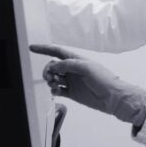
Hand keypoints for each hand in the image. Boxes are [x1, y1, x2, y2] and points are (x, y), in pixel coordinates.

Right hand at [30, 44, 145, 125]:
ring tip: (55, 85)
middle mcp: (73, 70)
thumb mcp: (86, 68)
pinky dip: (54, 90)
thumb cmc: (104, 79)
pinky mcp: (72, 93)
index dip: (44, 49)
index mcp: (77, 60)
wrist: (113, 98)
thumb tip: (54, 66)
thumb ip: (68, 65)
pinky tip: (56, 92)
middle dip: (47, 70)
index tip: (32, 48)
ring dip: (50, 81)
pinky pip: (58, 90)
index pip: (57, 52)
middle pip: (53, 66)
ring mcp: (72, 82)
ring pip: (54, 78)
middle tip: (50, 77)